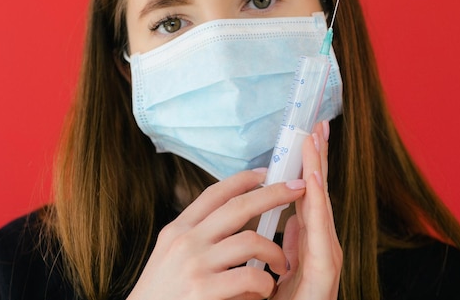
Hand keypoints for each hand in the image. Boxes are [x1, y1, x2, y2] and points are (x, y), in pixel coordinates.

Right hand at [128, 169, 306, 299]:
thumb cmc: (161, 294)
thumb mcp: (169, 255)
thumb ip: (196, 235)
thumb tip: (232, 214)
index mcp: (178, 230)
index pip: (214, 194)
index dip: (243, 180)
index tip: (265, 173)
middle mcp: (185, 242)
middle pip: (238, 207)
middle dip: (273, 194)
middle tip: (298, 188)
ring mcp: (195, 266)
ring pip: (250, 241)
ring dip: (274, 253)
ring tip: (281, 265)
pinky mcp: (205, 292)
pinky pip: (251, 278)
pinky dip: (264, 284)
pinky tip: (263, 292)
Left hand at [273, 121, 341, 299]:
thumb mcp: (284, 269)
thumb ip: (291, 243)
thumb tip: (291, 219)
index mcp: (311, 242)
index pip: (309, 194)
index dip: (309, 164)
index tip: (307, 134)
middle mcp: (322, 245)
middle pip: (319, 193)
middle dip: (318, 158)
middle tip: (317, 124)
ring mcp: (326, 257)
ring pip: (321, 205)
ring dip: (318, 170)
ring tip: (314, 140)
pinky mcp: (324, 272)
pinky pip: (319, 231)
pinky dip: (316, 202)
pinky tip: (310, 179)